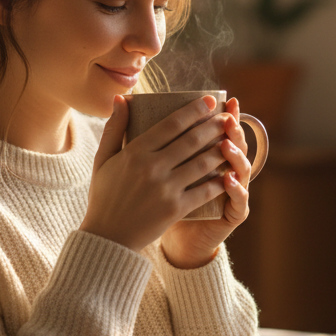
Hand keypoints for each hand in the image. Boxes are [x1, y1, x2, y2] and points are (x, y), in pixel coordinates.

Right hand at [80, 95, 244, 254]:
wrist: (107, 237)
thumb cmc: (104, 196)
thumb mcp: (103, 160)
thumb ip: (114, 128)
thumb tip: (122, 98)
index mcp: (135, 152)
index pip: (171, 124)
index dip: (194, 110)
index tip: (210, 101)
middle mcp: (152, 167)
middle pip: (192, 140)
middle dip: (214, 126)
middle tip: (228, 117)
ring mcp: (165, 189)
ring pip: (202, 163)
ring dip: (221, 149)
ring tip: (232, 141)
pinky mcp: (175, 209)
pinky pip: (204, 191)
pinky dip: (220, 181)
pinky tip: (230, 173)